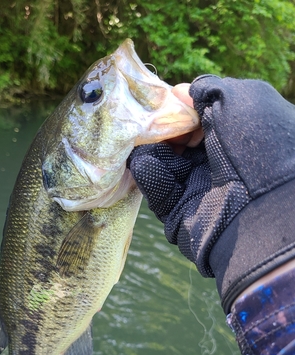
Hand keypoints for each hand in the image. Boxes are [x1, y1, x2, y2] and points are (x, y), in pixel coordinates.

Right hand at [129, 76, 294, 312]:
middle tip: (149, 121)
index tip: (164, 101)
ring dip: (151, 149)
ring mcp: (200, 190)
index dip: (180, 108)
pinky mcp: (181, 215)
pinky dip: (149, 175)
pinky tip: (144, 162)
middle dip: (161, 128)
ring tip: (141, 140)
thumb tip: (181, 93)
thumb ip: (207, 89)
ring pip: (165, 165)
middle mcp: (218, 163)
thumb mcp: (240, 98)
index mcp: (237, 136)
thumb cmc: (258, 146)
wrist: (263, 210)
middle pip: (178, 141)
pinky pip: (159, 192)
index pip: (199, 119)